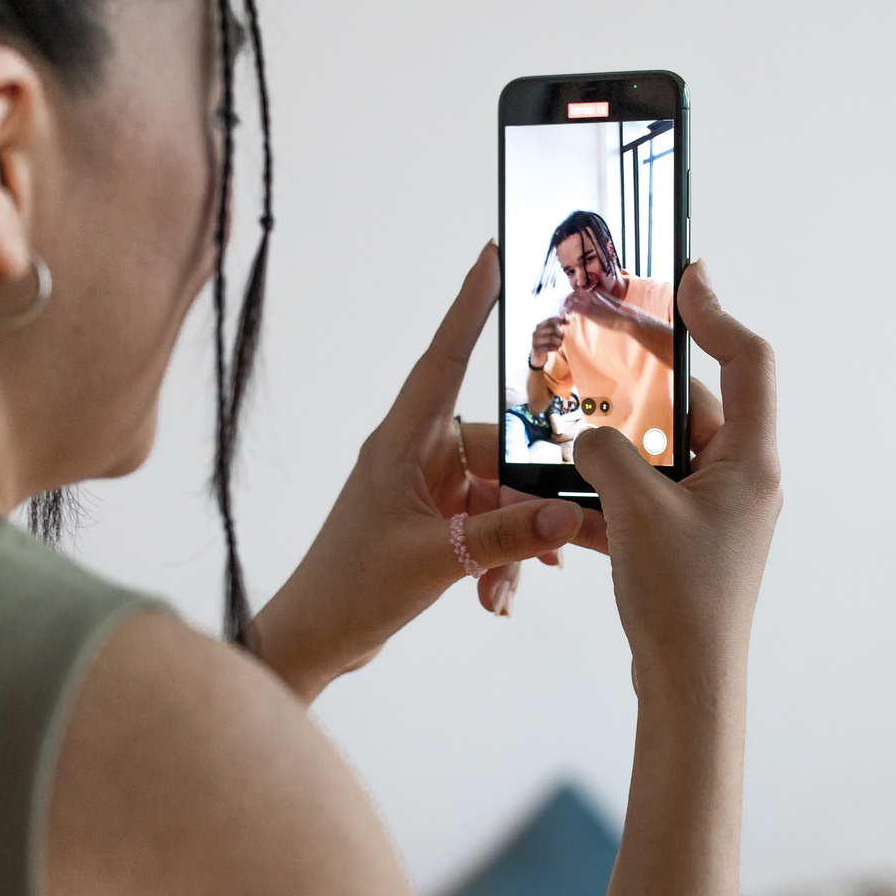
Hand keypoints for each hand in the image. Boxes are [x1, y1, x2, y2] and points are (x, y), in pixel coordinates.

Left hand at [249, 242, 607, 702]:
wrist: (315, 641)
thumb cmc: (350, 590)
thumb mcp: (435, 561)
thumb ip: (504, 537)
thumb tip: (567, 515)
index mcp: (403, 441)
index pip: (445, 358)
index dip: (470, 306)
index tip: (493, 253)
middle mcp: (417, 455)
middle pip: (500, 449)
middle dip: (534, 496)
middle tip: (580, 526)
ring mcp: (427, 490)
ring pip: (500, 495)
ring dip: (515, 541)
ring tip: (514, 584)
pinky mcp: (434, 523)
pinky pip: (488, 526)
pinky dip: (501, 558)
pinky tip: (500, 597)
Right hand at [531, 316, 565, 365]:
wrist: (537, 355)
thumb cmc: (547, 341)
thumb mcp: (551, 331)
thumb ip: (558, 324)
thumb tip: (567, 320)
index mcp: (538, 326)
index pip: (550, 320)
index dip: (560, 320)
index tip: (568, 323)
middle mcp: (535, 333)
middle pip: (552, 330)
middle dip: (561, 334)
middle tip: (563, 338)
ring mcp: (535, 341)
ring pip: (551, 339)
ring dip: (559, 342)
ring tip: (560, 343)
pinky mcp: (537, 350)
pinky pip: (550, 348)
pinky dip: (556, 348)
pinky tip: (557, 348)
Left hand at [562, 285, 634, 331]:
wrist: (625, 316)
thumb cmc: (618, 313)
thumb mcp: (607, 304)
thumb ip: (599, 302)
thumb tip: (596, 306)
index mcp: (595, 292)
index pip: (578, 290)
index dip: (571, 297)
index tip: (569, 304)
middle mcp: (591, 294)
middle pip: (571, 293)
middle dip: (565, 301)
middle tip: (563, 309)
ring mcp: (589, 301)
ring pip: (570, 299)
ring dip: (564, 306)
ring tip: (563, 313)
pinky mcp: (588, 310)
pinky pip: (572, 307)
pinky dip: (566, 311)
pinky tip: (565, 316)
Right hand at [569, 263, 780, 678]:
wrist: (688, 688)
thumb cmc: (680, 601)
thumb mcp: (634, 510)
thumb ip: (606, 450)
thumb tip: (589, 436)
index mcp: (750, 461)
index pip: (749, 361)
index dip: (716, 313)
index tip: (685, 278)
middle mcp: (740, 480)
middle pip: (690, 406)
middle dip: (638, 383)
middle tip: (595, 347)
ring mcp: (713, 513)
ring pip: (658, 453)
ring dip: (612, 444)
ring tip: (564, 428)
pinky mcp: (685, 543)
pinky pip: (644, 497)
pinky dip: (607, 493)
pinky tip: (563, 497)